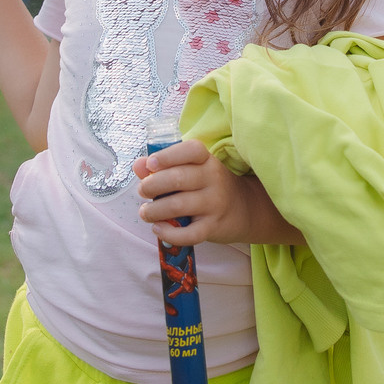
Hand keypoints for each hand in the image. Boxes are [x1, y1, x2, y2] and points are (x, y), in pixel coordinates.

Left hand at [134, 139, 301, 248]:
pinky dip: (168, 234)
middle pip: (178, 178)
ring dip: (154, 210)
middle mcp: (213, 179)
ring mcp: (215, 204)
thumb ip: (164, 166)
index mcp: (207, 160)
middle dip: (152, 185)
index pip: (191, 150)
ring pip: (178, 206)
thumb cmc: (209, 186)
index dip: (167, 155)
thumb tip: (138, 165)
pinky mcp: (214, 227)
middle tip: (142, 191)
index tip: (150, 164)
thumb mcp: (192, 170)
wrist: (245, 209)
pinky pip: (189, 234)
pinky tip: (158, 229)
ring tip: (145, 212)